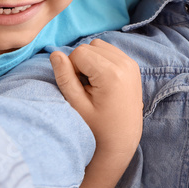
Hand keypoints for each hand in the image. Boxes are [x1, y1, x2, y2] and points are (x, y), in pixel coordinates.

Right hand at [50, 39, 142, 161]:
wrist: (122, 140)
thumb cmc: (96, 128)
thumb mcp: (76, 105)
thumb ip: (65, 77)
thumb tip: (55, 54)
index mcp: (111, 74)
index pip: (78, 52)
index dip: (72, 69)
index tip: (80, 89)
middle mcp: (125, 64)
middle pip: (89, 47)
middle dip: (82, 63)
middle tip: (86, 88)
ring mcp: (131, 64)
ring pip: (99, 46)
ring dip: (91, 61)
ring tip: (94, 85)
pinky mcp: (133, 66)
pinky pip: (110, 51)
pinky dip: (101, 61)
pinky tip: (102, 82)